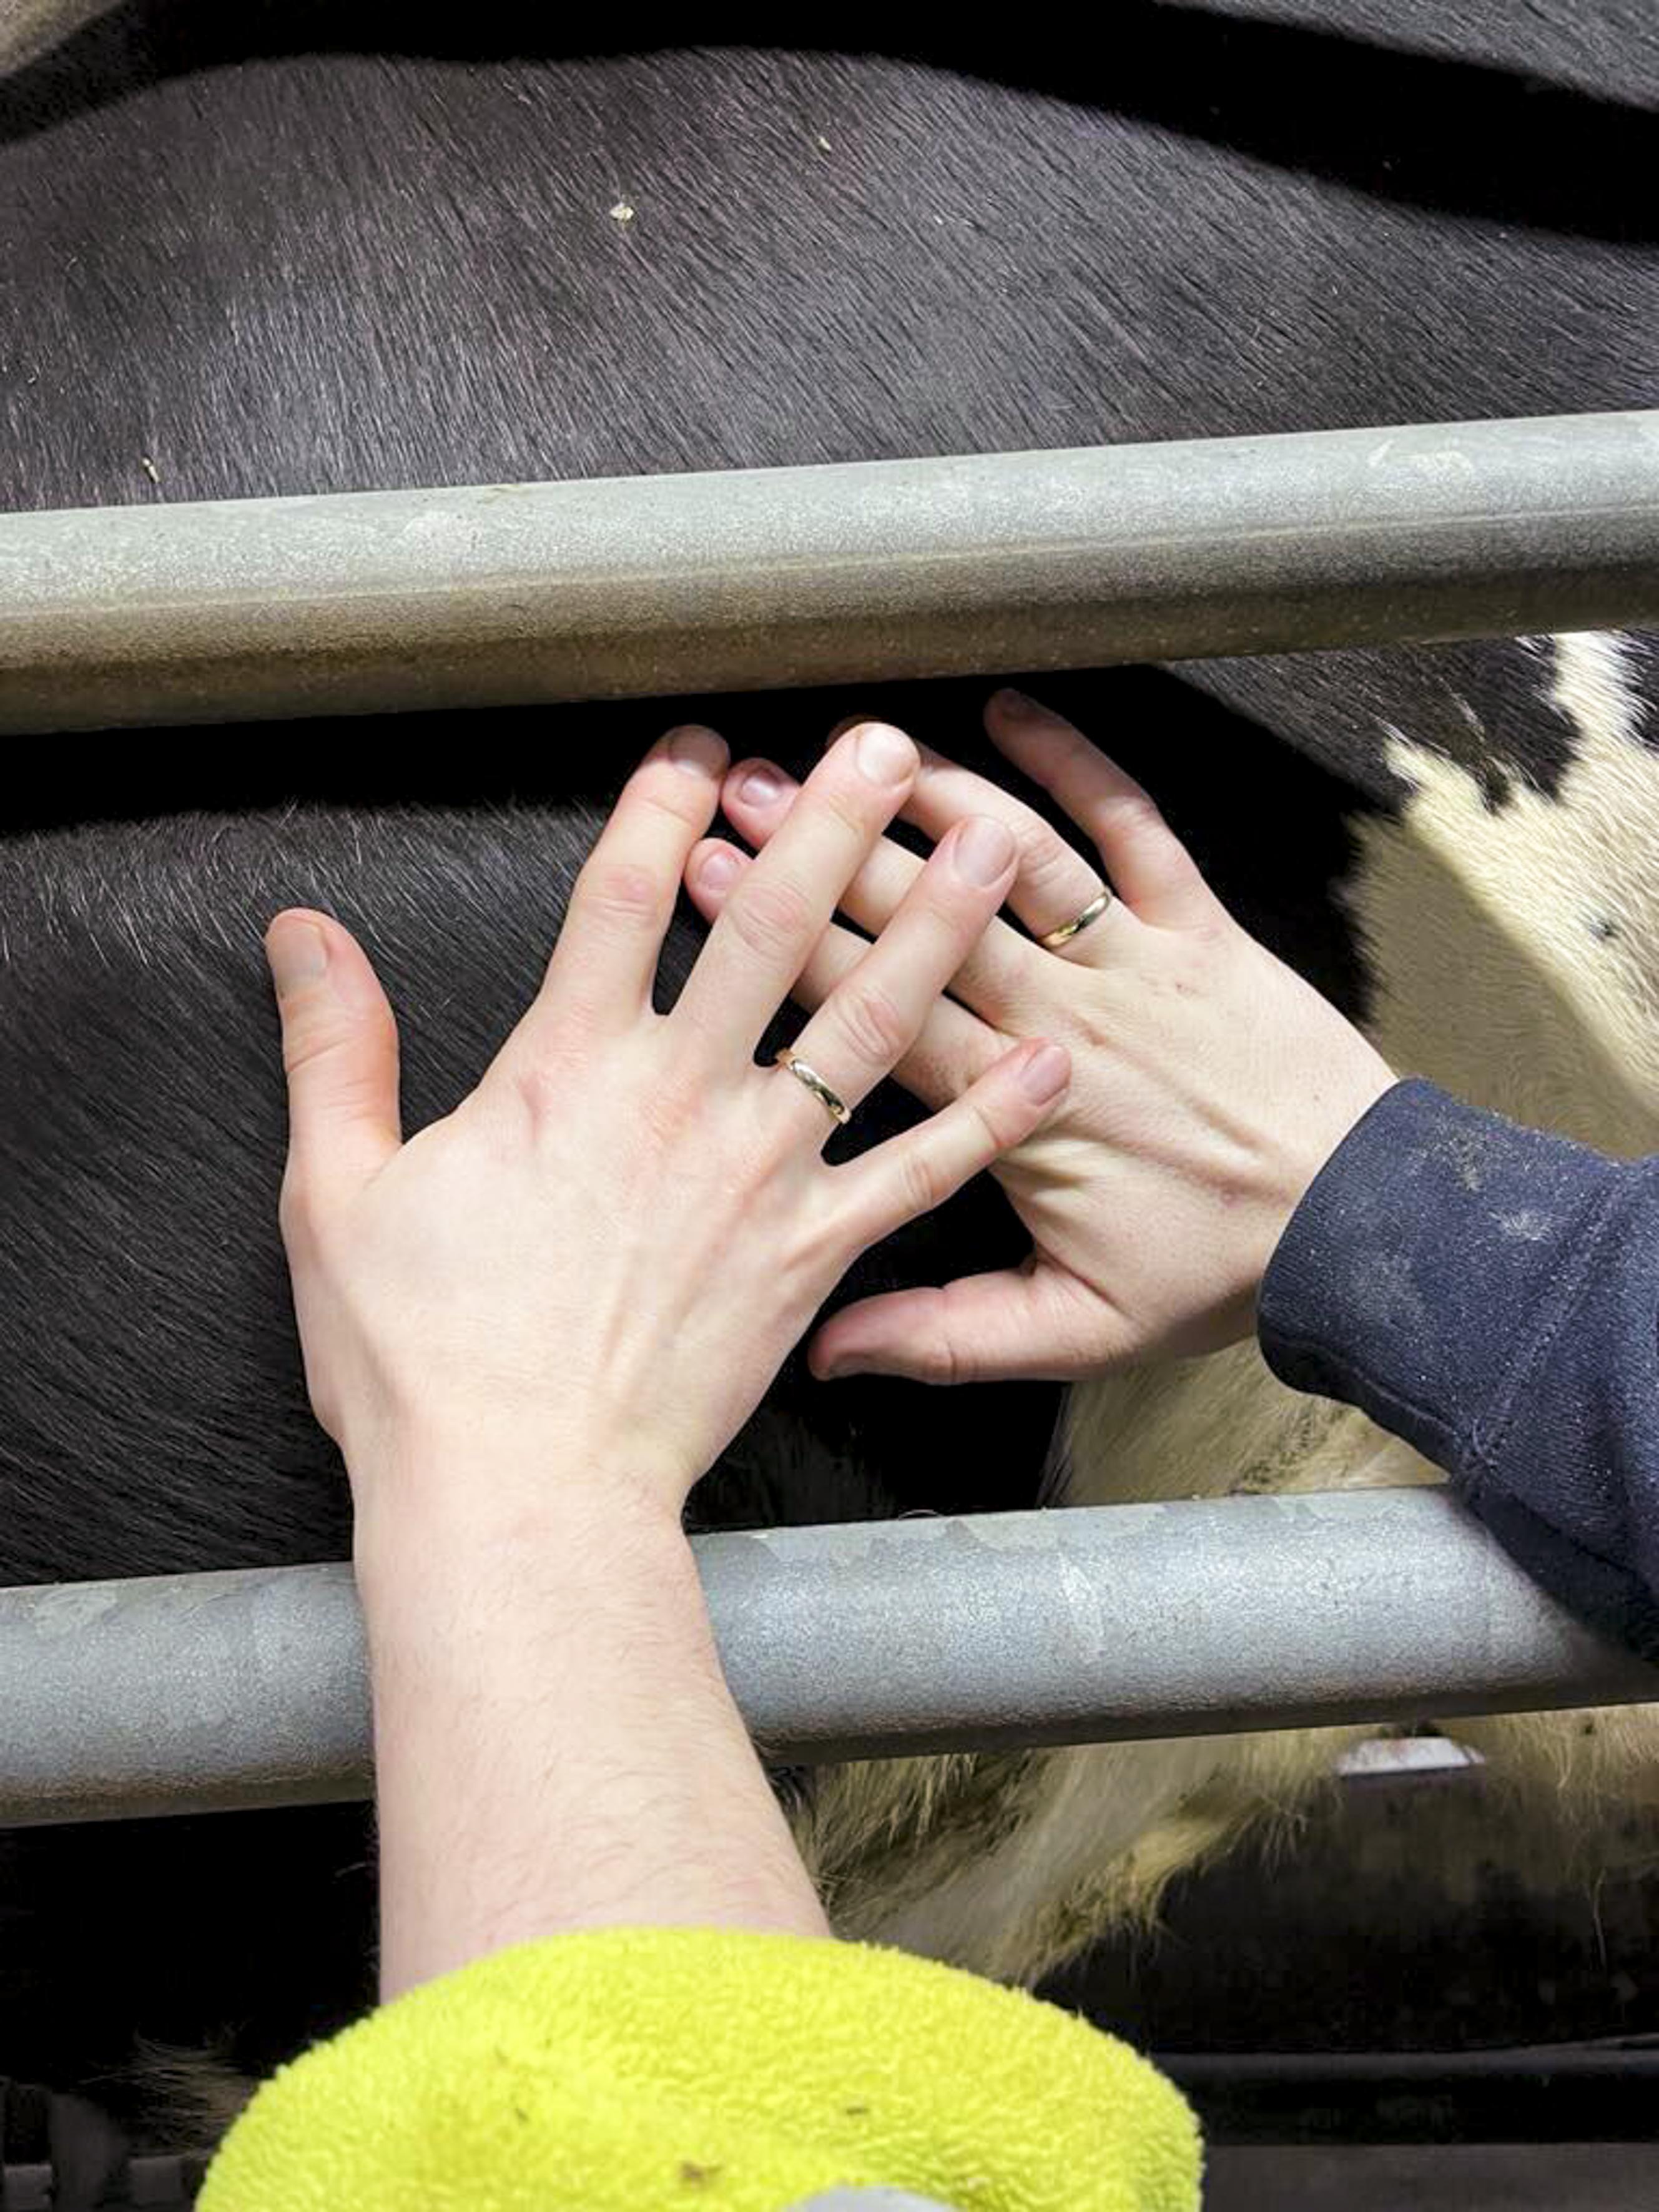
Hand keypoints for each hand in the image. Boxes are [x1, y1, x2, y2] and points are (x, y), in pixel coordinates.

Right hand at [265, 721, 1065, 1520]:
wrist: (519, 1494)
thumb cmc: (423, 1357)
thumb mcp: (337, 1190)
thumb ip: (333, 1049)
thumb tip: (303, 936)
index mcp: (565, 1068)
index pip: (623, 893)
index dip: (665, 801)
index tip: (702, 745)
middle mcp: (680, 1098)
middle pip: (771, 928)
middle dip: (831, 823)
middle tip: (884, 744)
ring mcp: (761, 1175)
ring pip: (866, 1023)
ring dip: (934, 925)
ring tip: (992, 846)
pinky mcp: (815, 1258)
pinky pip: (922, 1173)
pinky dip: (991, 1118)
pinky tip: (1050, 1062)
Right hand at [685, 690, 1395, 1382]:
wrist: (1361, 1229)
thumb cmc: (1214, 1275)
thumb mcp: (1074, 1332)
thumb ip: (942, 1335)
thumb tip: (825, 1348)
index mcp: (1017, 1113)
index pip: (877, 1015)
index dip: (786, 948)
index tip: (709, 888)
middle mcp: (1066, 1017)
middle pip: (925, 920)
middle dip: (829, 849)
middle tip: (744, 789)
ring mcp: (1137, 961)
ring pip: (1020, 860)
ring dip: (932, 795)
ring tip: (854, 744)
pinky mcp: (1203, 926)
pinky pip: (1135, 828)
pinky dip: (1080, 765)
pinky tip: (1015, 710)